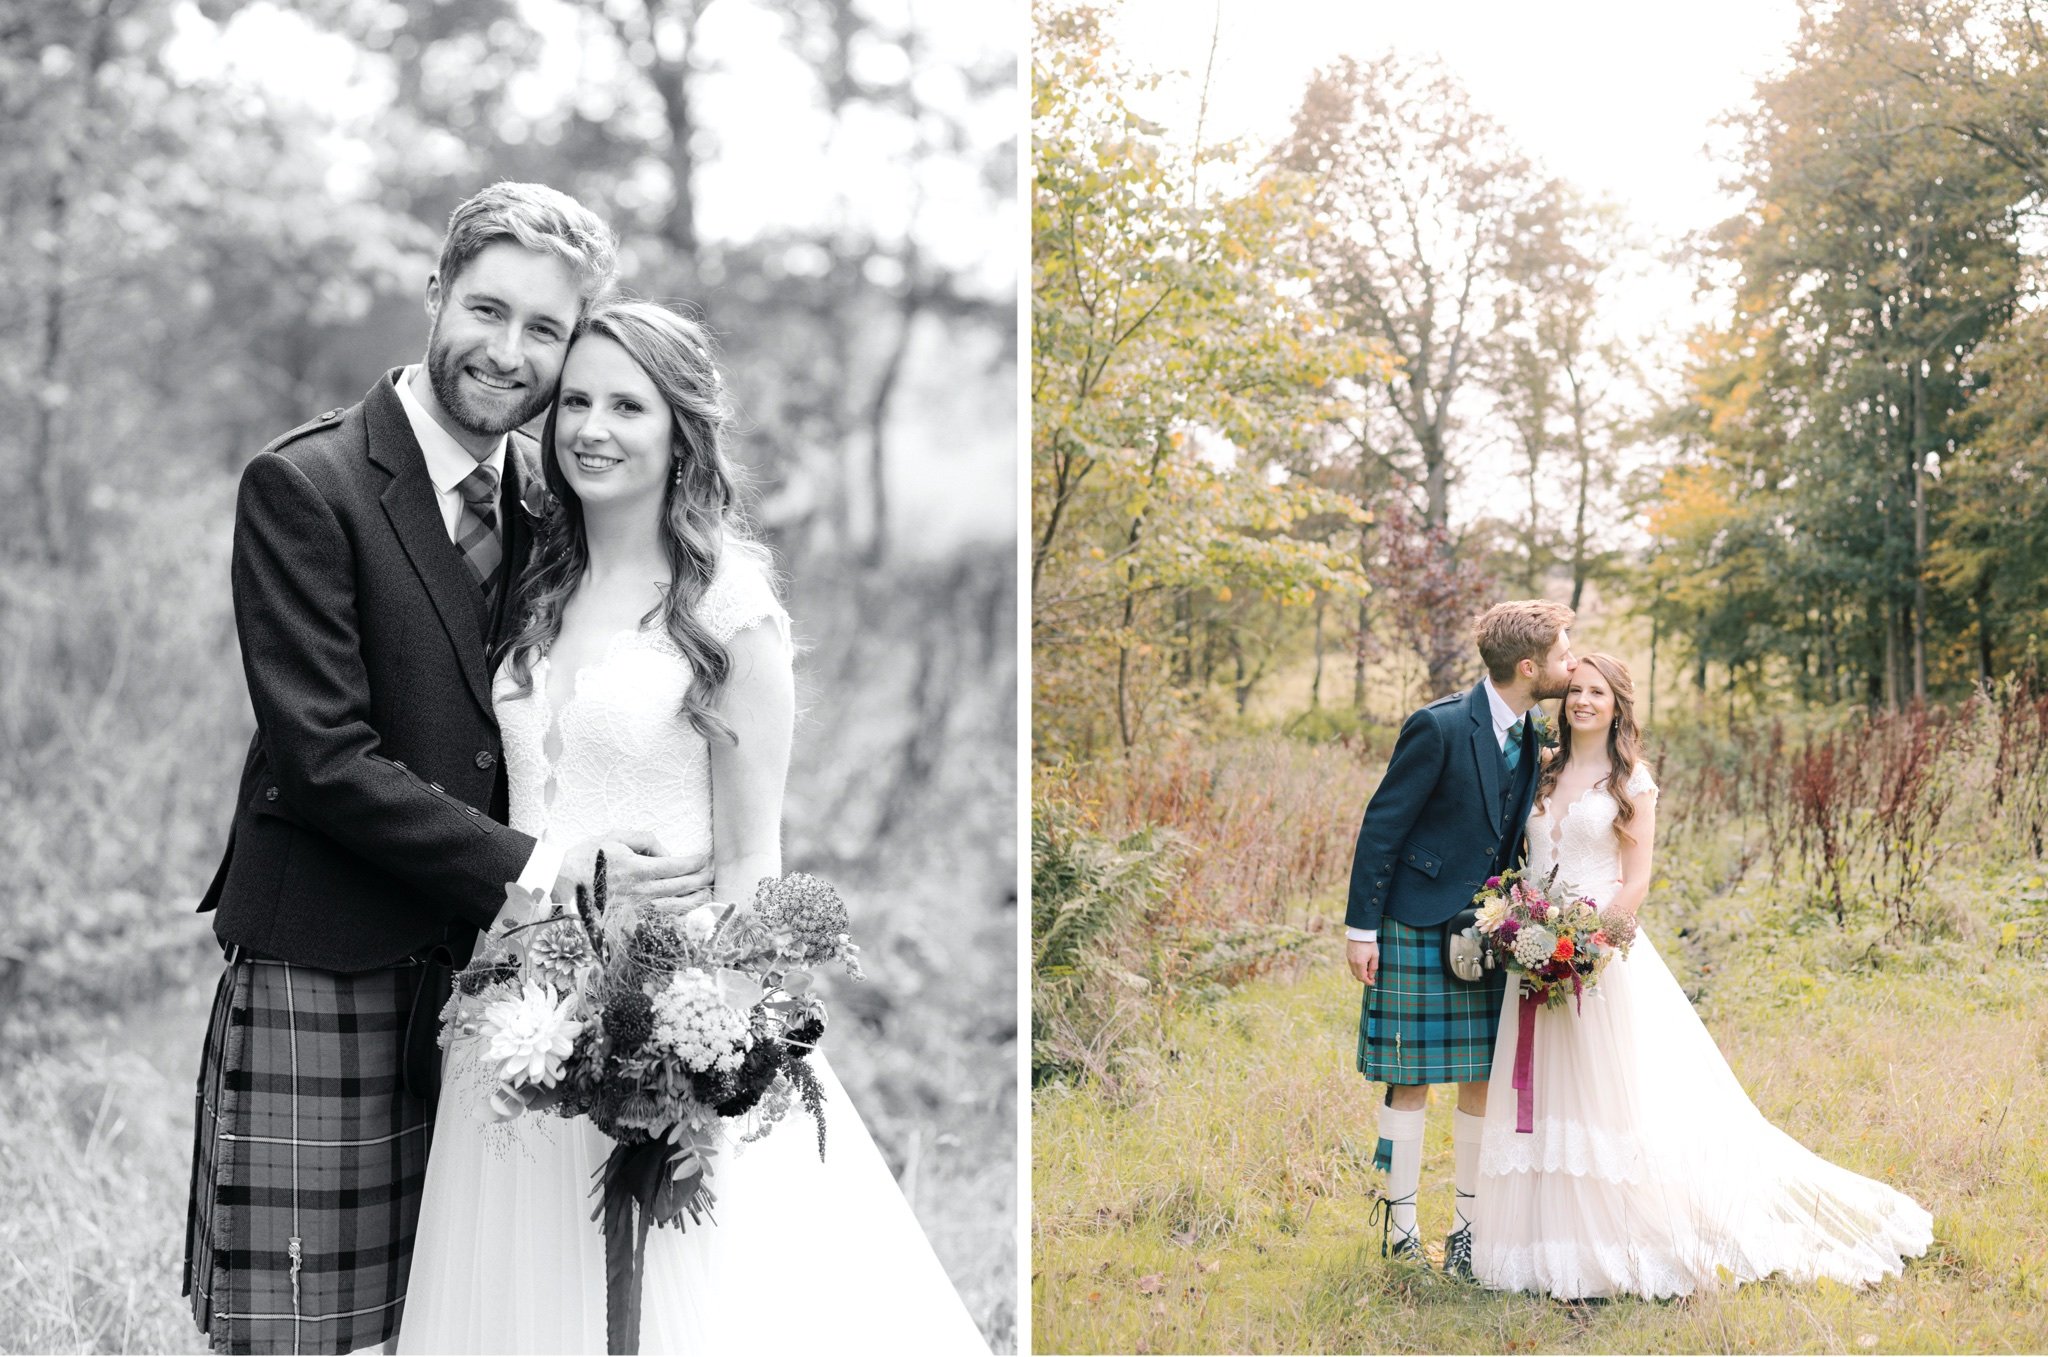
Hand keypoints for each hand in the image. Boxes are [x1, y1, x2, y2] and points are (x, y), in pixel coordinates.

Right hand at [554, 830, 713, 907]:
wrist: (560, 881)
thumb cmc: (589, 856)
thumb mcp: (617, 836)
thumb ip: (647, 840)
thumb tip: (668, 853)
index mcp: (638, 868)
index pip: (678, 866)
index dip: (696, 862)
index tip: (705, 858)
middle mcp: (640, 891)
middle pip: (682, 887)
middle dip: (702, 879)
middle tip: (712, 873)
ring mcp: (635, 910)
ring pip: (676, 908)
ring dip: (696, 900)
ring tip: (706, 892)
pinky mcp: (629, 922)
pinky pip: (660, 922)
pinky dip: (678, 917)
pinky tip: (687, 911)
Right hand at [1347, 938, 1379, 986]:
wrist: (1360, 932)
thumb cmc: (1369, 943)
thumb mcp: (1375, 955)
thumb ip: (1373, 967)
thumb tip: (1371, 976)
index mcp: (1360, 963)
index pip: (1363, 978)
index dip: (1368, 982)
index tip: (1373, 982)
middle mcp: (1353, 962)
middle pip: (1357, 976)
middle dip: (1364, 979)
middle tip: (1371, 978)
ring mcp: (1349, 959)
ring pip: (1353, 971)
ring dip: (1360, 974)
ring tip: (1367, 970)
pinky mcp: (1348, 955)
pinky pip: (1351, 966)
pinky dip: (1356, 968)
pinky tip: (1362, 965)